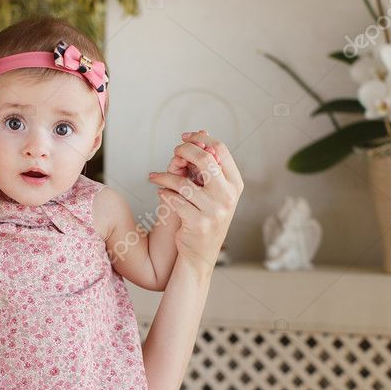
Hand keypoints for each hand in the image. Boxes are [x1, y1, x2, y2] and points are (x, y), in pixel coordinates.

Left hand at [148, 130, 242, 269]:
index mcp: (235, 184)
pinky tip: (161, 194)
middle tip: (172, 152)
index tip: (184, 138)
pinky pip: (174, 199)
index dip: (200, 139)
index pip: (221, 149)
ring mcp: (215, 210)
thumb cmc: (204, 218)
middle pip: (205, 159)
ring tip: (154, 177)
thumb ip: (208, 167)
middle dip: (184, 151)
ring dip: (164, 176)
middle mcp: (228, 196)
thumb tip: (201, 133)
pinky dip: (164, 194)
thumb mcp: (214, 193)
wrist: (200, 255)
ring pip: (183, 181)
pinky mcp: (198, 223)